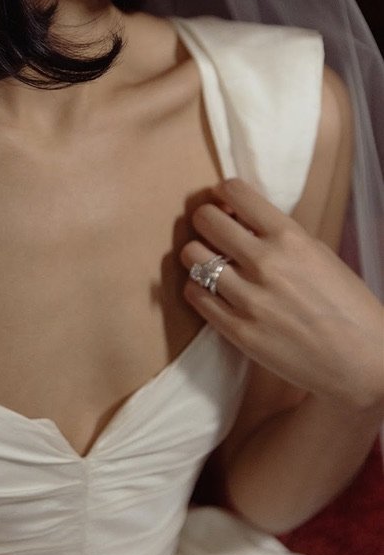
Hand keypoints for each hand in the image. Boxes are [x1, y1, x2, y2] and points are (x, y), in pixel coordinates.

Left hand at [179, 177, 383, 412]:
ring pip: (192, 256)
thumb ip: (278, 235)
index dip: (223, 193)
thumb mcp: (318, 254)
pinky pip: (195, 295)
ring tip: (211, 263)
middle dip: (206, 220)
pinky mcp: (239, 331)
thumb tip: (238, 217)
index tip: (223, 201)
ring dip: (198, 255)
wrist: (363, 362)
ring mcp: (250, 299)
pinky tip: (212, 290)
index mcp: (291, 237)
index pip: (235, 192)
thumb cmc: (346, 305)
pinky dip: (198, 288)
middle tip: (214, 231)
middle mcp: (266, 263)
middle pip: (205, 220)